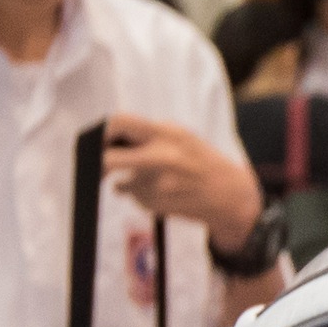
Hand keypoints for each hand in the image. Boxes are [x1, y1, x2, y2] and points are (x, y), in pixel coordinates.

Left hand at [104, 114, 263, 246]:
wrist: (231, 196)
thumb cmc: (203, 162)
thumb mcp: (182, 137)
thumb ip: (149, 135)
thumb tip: (106, 137)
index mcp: (166, 133)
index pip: (118, 123)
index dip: (100, 133)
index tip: (95, 141)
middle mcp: (161, 156)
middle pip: (108, 160)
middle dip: (99, 166)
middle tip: (99, 170)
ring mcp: (158, 182)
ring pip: (124, 183)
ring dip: (133, 184)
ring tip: (161, 183)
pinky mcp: (157, 203)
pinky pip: (137, 197)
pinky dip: (146, 196)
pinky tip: (168, 194)